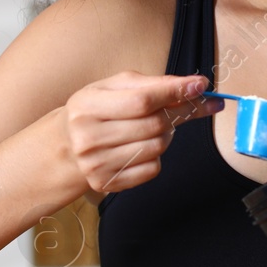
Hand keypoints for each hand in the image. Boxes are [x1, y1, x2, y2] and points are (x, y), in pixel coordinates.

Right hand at [63, 71, 221, 192]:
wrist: (66, 145)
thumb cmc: (96, 109)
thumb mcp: (113, 87)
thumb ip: (152, 84)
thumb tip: (194, 85)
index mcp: (87, 106)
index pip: (141, 100)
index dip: (175, 92)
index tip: (200, 85)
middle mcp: (89, 138)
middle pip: (153, 125)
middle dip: (179, 111)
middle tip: (191, 102)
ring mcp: (97, 164)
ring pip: (157, 147)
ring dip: (167, 133)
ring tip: (154, 126)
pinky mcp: (108, 183)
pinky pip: (152, 168)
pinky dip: (156, 155)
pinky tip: (142, 145)